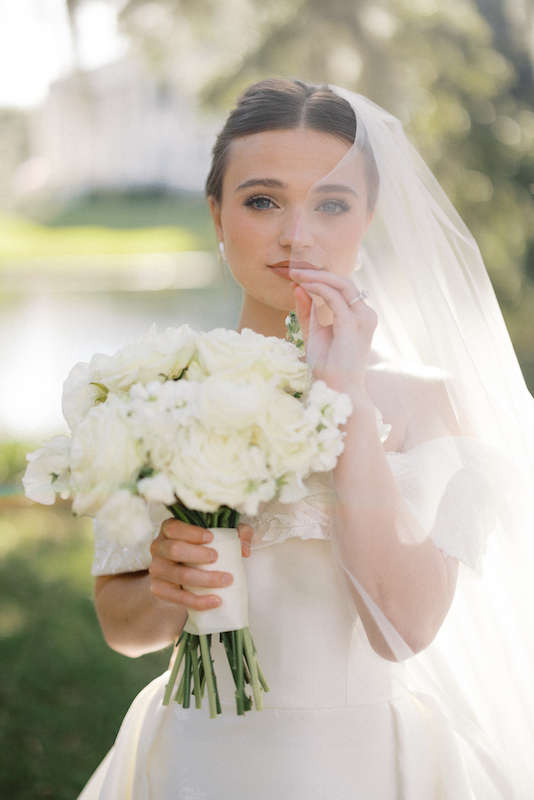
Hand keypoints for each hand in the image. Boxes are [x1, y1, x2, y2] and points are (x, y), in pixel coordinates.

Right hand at [149, 519, 252, 610]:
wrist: (178, 579)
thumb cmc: (201, 551)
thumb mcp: (217, 537)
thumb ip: (236, 534)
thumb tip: (245, 548)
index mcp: (169, 529)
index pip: (174, 528)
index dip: (191, 532)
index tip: (211, 537)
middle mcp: (158, 547)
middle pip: (174, 549)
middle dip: (198, 555)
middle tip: (217, 558)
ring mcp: (156, 569)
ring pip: (179, 574)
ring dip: (205, 579)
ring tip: (227, 581)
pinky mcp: (158, 590)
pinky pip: (178, 598)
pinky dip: (198, 601)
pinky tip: (216, 601)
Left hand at [290, 268, 376, 393]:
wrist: (337, 389)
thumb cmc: (327, 366)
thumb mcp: (314, 333)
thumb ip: (307, 311)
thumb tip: (298, 288)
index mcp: (359, 317)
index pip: (342, 289)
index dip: (320, 279)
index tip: (297, 276)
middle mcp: (365, 314)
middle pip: (344, 282)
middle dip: (317, 274)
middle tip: (294, 270)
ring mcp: (362, 318)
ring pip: (342, 285)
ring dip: (317, 277)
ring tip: (296, 275)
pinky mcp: (353, 324)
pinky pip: (335, 298)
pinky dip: (318, 289)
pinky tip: (304, 286)